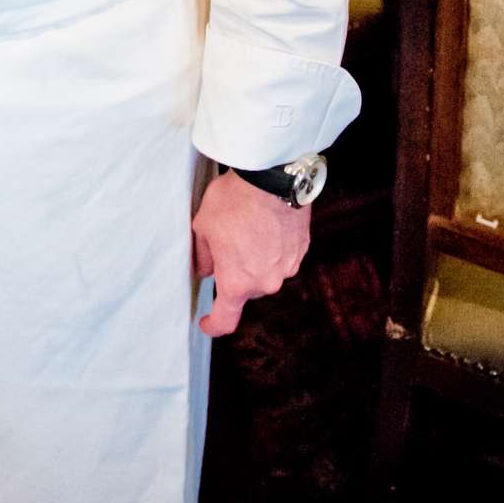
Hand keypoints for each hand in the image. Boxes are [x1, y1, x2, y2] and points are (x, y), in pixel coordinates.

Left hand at [191, 170, 310, 337]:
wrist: (274, 177)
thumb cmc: (234, 201)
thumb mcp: (203, 226)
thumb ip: (202, 256)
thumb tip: (204, 271)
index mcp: (238, 283)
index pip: (226, 319)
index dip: (212, 325)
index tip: (205, 322)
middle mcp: (267, 282)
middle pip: (246, 289)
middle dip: (234, 274)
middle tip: (224, 243)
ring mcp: (288, 267)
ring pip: (265, 272)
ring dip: (255, 260)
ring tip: (247, 227)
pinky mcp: (302, 250)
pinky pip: (282, 257)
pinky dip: (272, 248)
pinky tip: (264, 224)